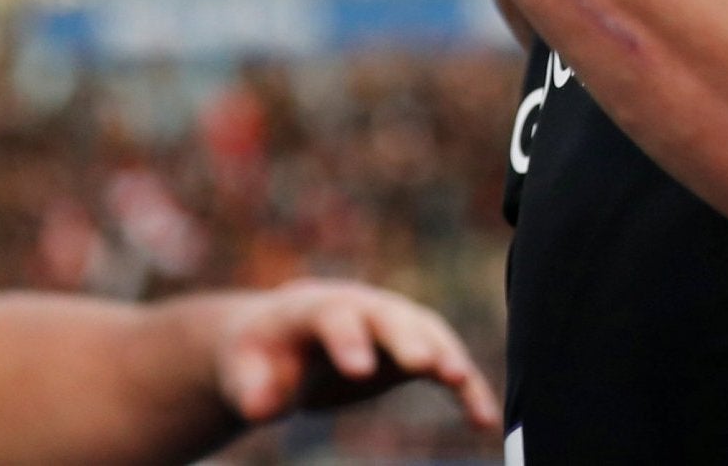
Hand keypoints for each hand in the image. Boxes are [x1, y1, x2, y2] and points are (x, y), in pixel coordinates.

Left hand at [213, 278, 498, 430]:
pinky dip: (467, 388)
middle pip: (389, 317)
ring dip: (448, 357)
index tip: (359, 371)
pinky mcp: (413, 349)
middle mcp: (361, 306)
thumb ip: (252, 388)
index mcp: (313, 305)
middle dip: (407, 339)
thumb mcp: (242, 371)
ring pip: (428, 333)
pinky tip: (485, 421)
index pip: (334, 316)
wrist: (281, 338)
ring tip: (464, 384)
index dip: (348, 340)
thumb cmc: (256, 356)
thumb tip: (264, 407)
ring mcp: (393, 323)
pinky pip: (445, 365)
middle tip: (426, 363)